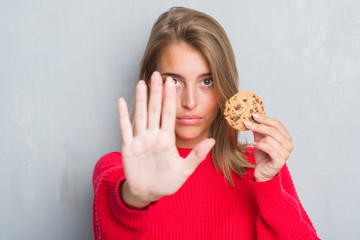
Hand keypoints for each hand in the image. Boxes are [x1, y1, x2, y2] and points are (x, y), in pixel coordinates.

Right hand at [118, 71, 214, 207]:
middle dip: (156, 92)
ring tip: (141, 82)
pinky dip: (123, 115)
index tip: (172, 82)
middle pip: (155, 109)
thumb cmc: (167, 182)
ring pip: (140, 114)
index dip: (170, 98)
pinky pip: (125, 128)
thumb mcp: (184, 170)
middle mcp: (153, 135)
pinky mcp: (128, 147)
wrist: (148, 193)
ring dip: (140, 99)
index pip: (169, 114)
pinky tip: (122, 101)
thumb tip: (213, 141)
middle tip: (157, 73)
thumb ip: (197, 155)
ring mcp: (140, 140)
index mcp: (167, 139)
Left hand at [244, 113, 293, 181]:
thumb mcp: (260, 140)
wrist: (263, 172)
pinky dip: (260, 145)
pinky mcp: (280, 160)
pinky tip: (254, 145)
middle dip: (258, 126)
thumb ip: (259, 130)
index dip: (265, 118)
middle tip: (246, 123)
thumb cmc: (263, 156)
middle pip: (272, 130)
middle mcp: (288, 144)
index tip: (253, 114)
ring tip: (253, 141)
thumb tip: (253, 118)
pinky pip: (269, 148)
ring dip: (258, 138)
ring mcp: (286, 153)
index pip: (277, 123)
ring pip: (270, 139)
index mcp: (286, 137)